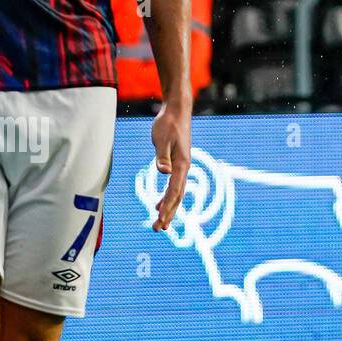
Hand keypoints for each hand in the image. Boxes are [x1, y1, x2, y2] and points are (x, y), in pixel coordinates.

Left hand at [149, 97, 191, 231]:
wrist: (176, 111)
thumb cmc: (168, 123)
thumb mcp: (162, 138)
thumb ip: (162, 156)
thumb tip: (164, 172)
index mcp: (181, 165)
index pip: (174, 191)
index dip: (167, 206)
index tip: (160, 220)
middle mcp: (183, 168)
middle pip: (176, 197)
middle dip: (168, 214)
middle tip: (158, 229)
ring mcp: (181, 167)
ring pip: (175, 194)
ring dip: (168, 209)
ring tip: (160, 224)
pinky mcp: (176, 164)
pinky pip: (172, 186)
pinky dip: (166, 198)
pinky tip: (158, 206)